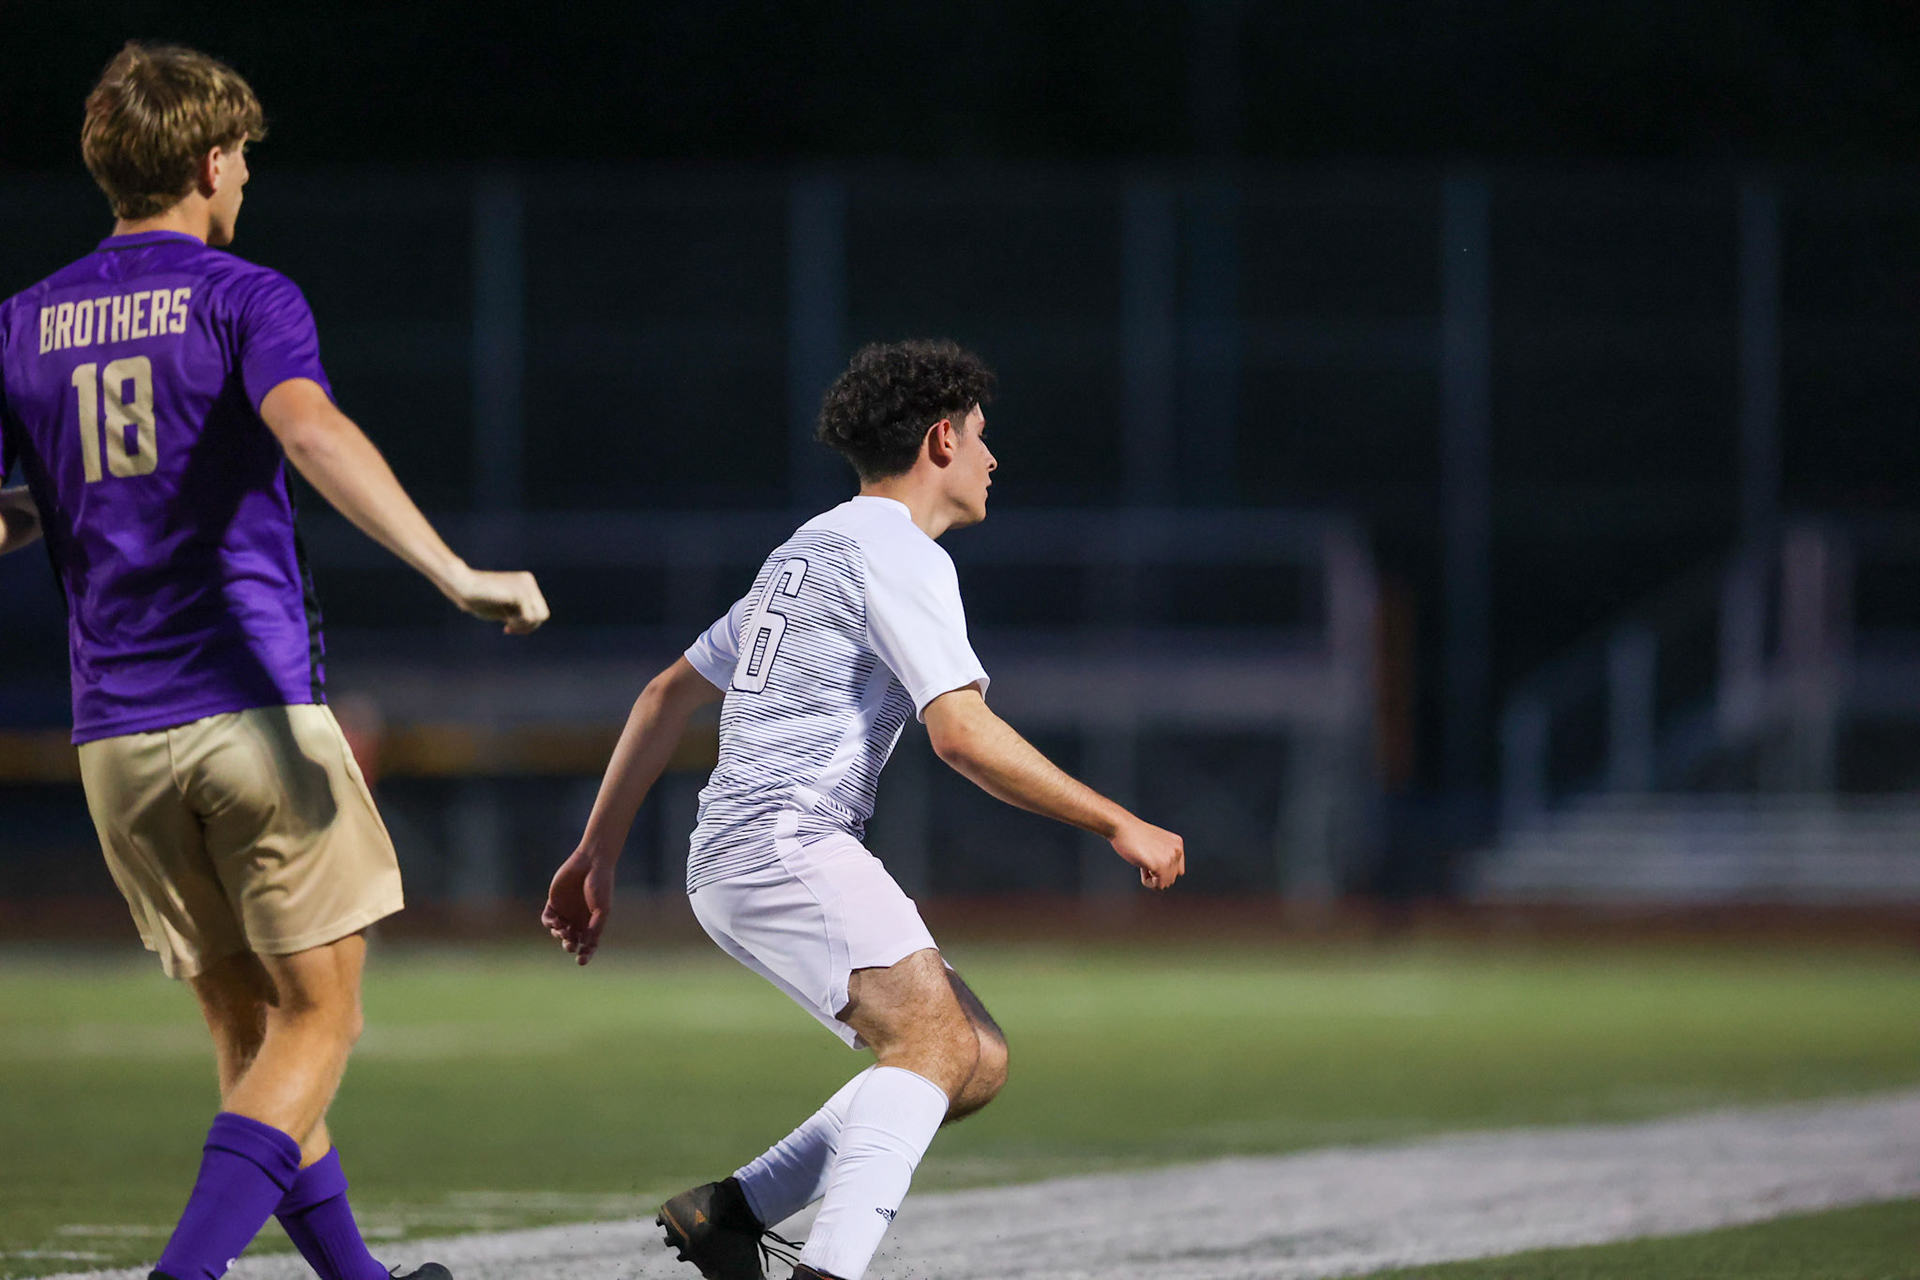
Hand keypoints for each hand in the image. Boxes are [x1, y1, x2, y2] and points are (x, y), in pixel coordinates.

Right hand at [444, 565, 549, 634]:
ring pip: (540, 616)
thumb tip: (533, 624)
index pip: (539, 610)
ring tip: (507, 624)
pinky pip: (530, 617)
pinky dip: (518, 625)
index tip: (507, 627)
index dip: (526, 624)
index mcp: (526, 583)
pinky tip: (506, 623)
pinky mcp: (519, 593)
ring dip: (523, 626)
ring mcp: (525, 586)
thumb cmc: (478, 599)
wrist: (463, 586)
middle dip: (527, 627)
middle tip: (508, 628)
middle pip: (543, 614)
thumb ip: (517, 612)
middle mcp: (529, 582)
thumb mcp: (503, 608)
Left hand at [542, 847, 615, 964]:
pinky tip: (554, 922)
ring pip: (558, 931)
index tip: (581, 961)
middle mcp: (578, 919)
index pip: (588, 943)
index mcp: (592, 922)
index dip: (585, 954)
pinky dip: (549, 923)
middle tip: (569, 945)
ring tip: (563, 930)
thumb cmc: (601, 885)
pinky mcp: (554, 902)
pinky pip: (548, 918)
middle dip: (569, 945)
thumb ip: (594, 928)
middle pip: (571, 939)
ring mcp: (565, 911)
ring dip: (559, 935)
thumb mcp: (602, 909)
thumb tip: (586, 945)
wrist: (591, 862)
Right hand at [1111, 816, 1184, 890]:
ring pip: (1165, 883)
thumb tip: (1166, 876)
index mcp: (1177, 844)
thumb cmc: (1133, 835)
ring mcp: (1170, 858)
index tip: (1150, 858)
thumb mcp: (1156, 843)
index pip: (1177, 870)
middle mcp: (1177, 851)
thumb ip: (1164, 855)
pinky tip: (1141, 866)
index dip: (1161, 869)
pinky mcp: (1161, 865)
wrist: (1122, 827)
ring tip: (1143, 861)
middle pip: (1171, 878)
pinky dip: (1147, 882)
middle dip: (1156, 874)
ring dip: (1152, 878)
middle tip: (1144, 859)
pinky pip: (1158, 885)